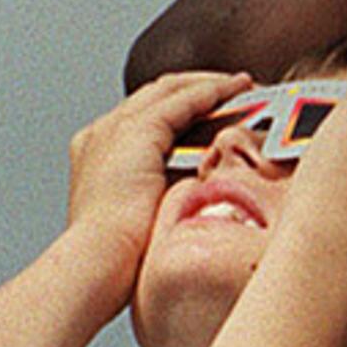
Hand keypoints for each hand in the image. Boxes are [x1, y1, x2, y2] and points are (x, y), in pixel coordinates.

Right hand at [68, 71, 250, 271]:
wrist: (98, 262)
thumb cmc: (124, 258)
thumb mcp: (149, 216)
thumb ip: (171, 195)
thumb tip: (209, 194)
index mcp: (99, 153)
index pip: (146, 116)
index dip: (185, 108)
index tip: (222, 110)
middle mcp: (103, 133)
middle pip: (157, 94)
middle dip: (201, 88)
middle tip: (241, 88)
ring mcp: (115, 129)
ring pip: (171, 89)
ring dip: (212, 84)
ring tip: (248, 85)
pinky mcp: (136, 132)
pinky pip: (183, 100)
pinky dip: (214, 91)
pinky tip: (242, 90)